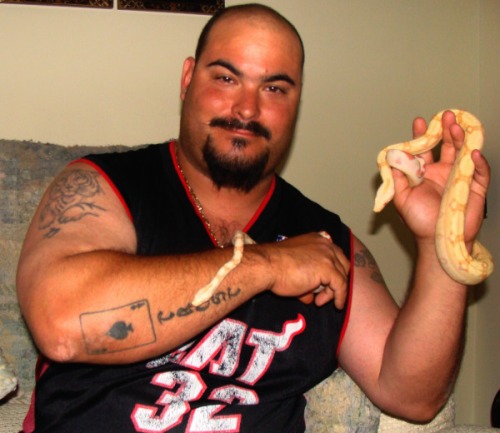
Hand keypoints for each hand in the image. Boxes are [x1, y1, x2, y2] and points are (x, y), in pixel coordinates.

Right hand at [264, 232, 349, 308]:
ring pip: (341, 276)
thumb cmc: (274, 266)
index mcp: (316, 239)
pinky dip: (340, 297)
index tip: (327, 283)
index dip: (333, 270)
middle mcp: (325, 244)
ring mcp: (328, 256)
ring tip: (320, 302)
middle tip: (323, 294)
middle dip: (336, 280)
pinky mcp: (328, 269)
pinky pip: (341, 285)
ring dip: (334, 291)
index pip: (334, 254)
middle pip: (342, 264)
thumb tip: (309, 296)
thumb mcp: (293, 267)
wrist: (267, 266)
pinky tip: (337, 305)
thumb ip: (306, 278)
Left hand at [392, 110, 489, 245]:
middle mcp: (443, 172)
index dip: (422, 136)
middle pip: (447, 146)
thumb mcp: (402, 198)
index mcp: (425, 173)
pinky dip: (478, 163)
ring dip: (462, 139)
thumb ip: (398, 178)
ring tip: (458, 126)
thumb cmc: (419, 221)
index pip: (425, 150)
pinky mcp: (475, 188)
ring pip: (464, 153)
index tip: (420, 121)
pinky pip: (479, 173)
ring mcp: (460, 178)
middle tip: (445, 116)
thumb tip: (393, 156)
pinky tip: (474, 153)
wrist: (437, 241)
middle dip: (446, 130)